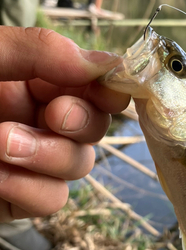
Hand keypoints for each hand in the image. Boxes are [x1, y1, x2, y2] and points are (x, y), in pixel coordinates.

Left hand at [0, 27, 129, 222]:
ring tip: (2, 143)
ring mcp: (33, 160)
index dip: (110, 87)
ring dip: (50, 155)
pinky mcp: (19, 198)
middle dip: (81, 121)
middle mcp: (40, 119)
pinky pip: (53, 199)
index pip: (93, 83)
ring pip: (80, 164)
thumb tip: (102, 62)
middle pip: (96, 125)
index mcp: (35, 80)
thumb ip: (38, 50)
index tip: (110, 88)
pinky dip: (30, 189)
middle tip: (54, 115)